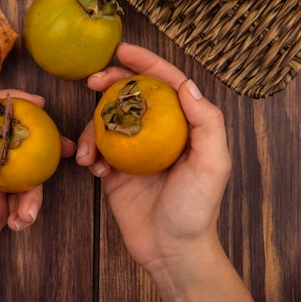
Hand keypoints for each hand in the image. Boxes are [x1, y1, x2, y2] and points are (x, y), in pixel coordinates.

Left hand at [0, 89, 73, 295]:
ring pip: (23, 173)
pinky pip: (21, 200)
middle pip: (10, 141)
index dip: (9, 102)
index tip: (38, 103)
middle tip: (65, 147)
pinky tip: (20, 224)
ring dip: (33, 192)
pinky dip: (26, 210)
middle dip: (39, 144)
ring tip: (27, 213)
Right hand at [76, 43, 257, 301]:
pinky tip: (92, 169)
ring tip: (88, 153)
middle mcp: (157, 134)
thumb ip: (207, 123)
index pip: (165, 84)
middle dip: (110, 83)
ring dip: (91, 129)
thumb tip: (187, 85)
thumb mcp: (213, 165)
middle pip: (131, 96)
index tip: (122, 51)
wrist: (169, 250)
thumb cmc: (196, 209)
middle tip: (92, 81)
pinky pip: (95, 149)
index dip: (146, 64)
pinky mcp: (114, 169)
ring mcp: (133, 151)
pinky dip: (88, 154)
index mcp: (182, 127)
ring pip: (106, 122)